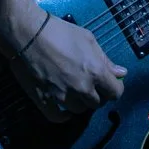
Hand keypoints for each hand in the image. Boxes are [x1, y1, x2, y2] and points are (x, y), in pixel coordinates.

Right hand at [9, 12, 127, 122]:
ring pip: (79, 110)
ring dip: (80, 102)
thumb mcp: (88, 39)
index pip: (115, 92)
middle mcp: (81, 88)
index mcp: (95, 72)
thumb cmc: (60, 31)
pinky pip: (58, 117)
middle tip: (90, 84)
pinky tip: (64, 107)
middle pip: (97, 103)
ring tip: (75, 91)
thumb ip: (105, 59)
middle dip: (97, 94)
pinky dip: (63, 114)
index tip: (109, 83)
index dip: (114, 88)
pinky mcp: (45, 101)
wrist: (27, 34)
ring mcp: (62, 96)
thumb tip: (121, 73)